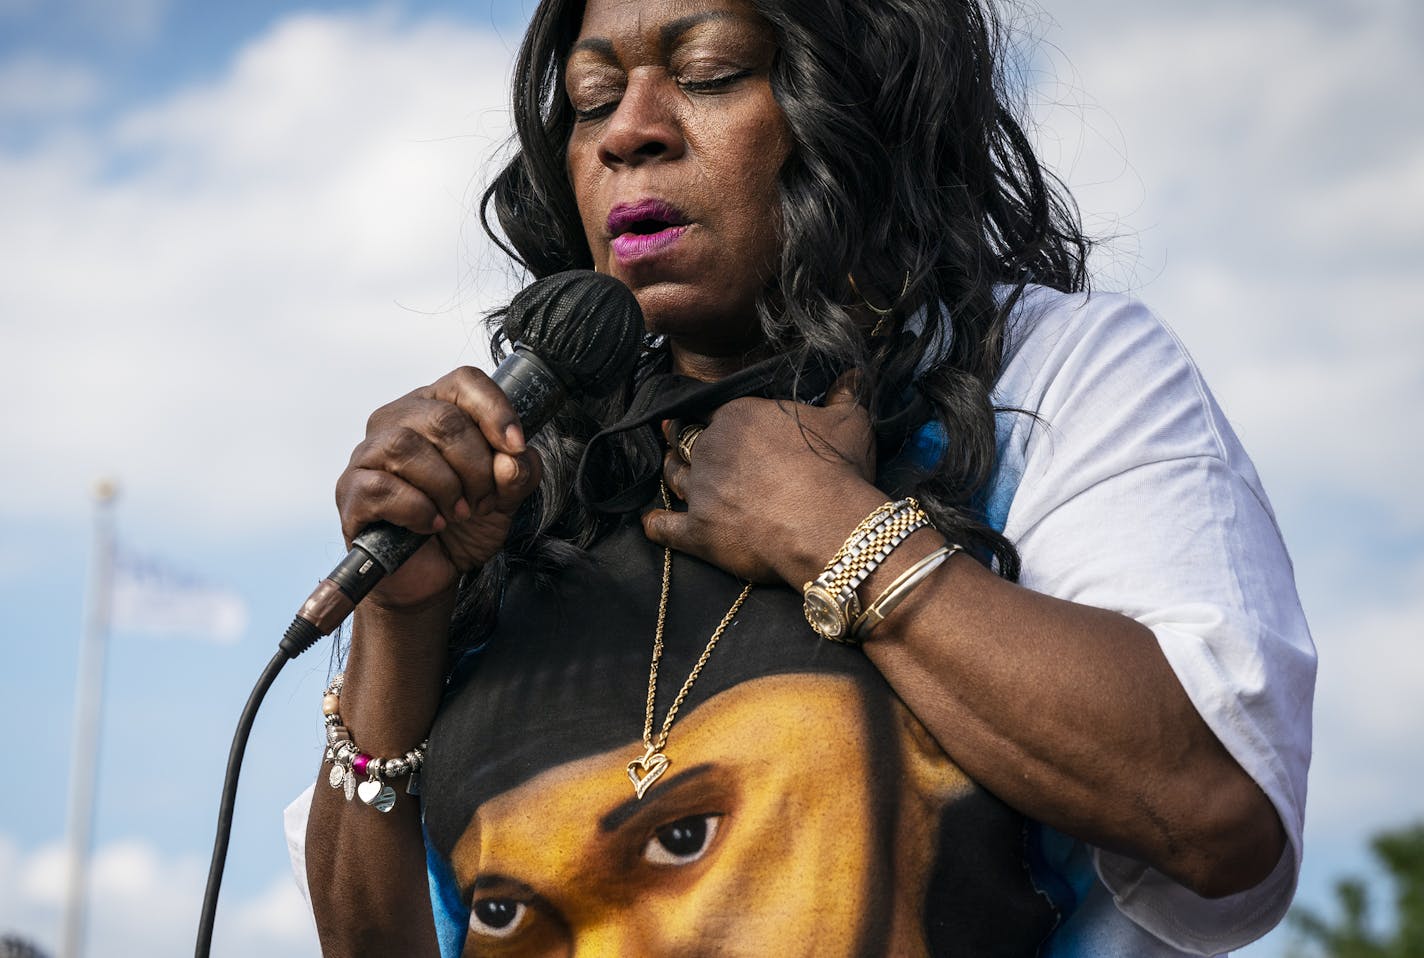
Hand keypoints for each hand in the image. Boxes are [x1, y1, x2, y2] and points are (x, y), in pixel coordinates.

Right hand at [335, 367, 542, 609]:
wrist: (432, 574)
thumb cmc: (464, 524)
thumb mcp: (508, 497)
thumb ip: (520, 473)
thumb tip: (512, 460)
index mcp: (436, 408)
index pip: (464, 382)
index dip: (495, 410)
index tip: (515, 446)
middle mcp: (397, 421)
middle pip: (443, 418)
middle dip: (475, 465)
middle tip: (483, 500)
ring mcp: (368, 454)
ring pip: (406, 447)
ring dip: (446, 486)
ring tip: (459, 512)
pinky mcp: (351, 492)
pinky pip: (382, 487)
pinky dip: (417, 509)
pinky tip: (432, 524)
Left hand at [644, 378, 881, 584]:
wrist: (827, 524)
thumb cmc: (837, 469)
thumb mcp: (850, 422)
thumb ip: (846, 394)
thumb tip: (855, 374)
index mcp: (739, 415)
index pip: (714, 410)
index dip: (714, 418)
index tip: (717, 424)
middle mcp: (712, 448)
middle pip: (687, 441)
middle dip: (686, 441)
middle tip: (685, 444)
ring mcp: (700, 490)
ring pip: (673, 476)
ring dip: (672, 473)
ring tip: (672, 473)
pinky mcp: (698, 531)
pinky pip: (665, 527)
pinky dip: (656, 525)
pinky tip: (649, 524)